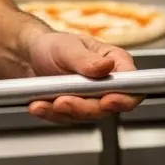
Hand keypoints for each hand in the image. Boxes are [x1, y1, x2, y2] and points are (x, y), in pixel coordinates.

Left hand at [24, 32, 140, 123]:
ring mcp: (92, 99)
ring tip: (44, 102)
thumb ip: (87, 59)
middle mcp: (108, 84)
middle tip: (63, 101)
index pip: (132, 85)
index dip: (125, 97)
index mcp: (115, 63)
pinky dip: (51, 114)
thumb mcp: (68, 47)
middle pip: (108, 107)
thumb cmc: (55, 45)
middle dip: (84, 108)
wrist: (31, 56)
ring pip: (86, 116)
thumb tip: (107, 66)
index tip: (108, 101)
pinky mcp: (75, 110)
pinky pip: (67, 118)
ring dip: (64, 112)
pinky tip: (38, 106)